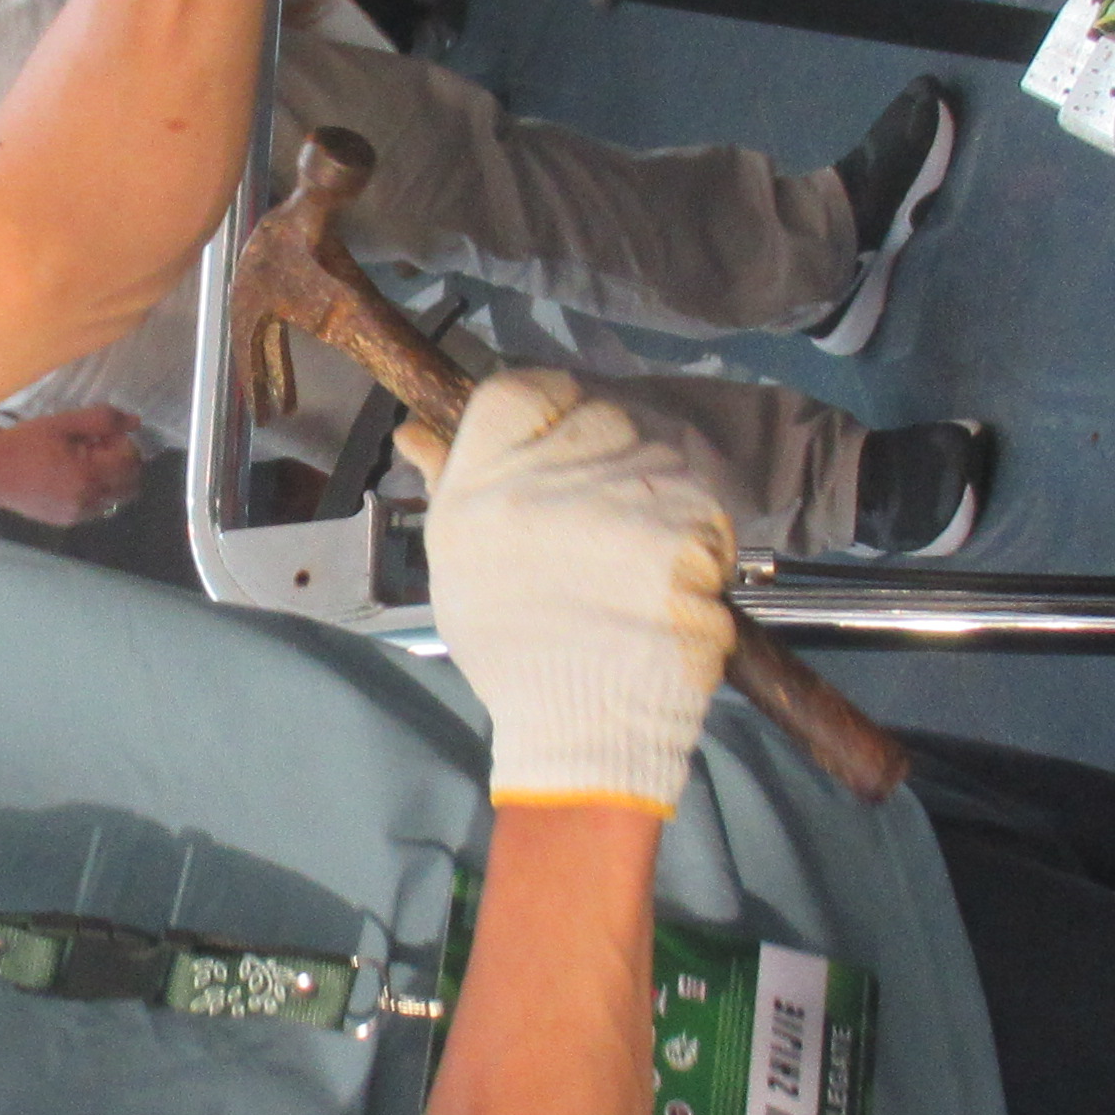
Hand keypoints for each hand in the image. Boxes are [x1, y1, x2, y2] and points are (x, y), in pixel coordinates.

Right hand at [0, 405, 149, 525]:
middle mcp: (88, 501)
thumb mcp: (62, 424)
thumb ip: (102, 420)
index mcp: (88, 475)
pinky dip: (97, 492)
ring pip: (117, 499)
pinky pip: (98, 508)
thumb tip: (135, 422)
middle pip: (131, 484)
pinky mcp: (67, 522)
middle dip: (123, 463)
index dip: (122, 443)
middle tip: (98, 447)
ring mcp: (78, 515)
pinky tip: (73, 477)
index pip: (130, 460)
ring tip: (84, 462)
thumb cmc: (24, 443)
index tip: (101, 434)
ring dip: (112, 479)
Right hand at [422, 373, 734, 812]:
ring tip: (630, 558)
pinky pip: (697, 499)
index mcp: (485, 478)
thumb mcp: (459, 559)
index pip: (523, 388)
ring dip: (650, 491)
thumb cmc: (512, 646)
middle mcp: (554, 473)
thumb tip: (416, 428)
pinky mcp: (688, 526)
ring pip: (653, 452)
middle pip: (596, 414)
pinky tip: (666, 576)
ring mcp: (628, 495)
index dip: (546, 408)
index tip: (554, 445)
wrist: (581, 726)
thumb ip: (449, 479)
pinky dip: (692, 531)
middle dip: (602, 454)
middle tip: (595, 520)